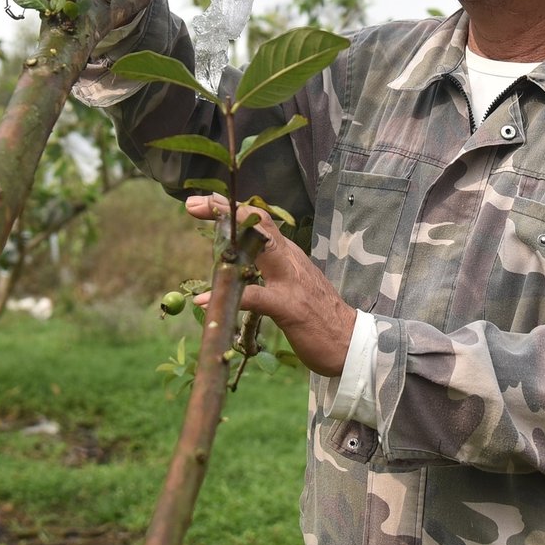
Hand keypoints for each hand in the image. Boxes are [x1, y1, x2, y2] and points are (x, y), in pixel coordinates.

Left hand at [186, 193, 356, 376]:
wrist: (350, 343)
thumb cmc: (319, 317)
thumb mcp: (293, 285)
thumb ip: (271, 271)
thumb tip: (241, 266)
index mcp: (288, 255)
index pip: (260, 222)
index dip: (233, 208)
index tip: (204, 201)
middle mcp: (289, 260)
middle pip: (257, 223)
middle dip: (225, 210)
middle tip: (193, 203)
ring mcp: (290, 281)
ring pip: (260, 246)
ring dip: (228, 235)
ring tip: (200, 226)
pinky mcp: (289, 308)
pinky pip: (255, 297)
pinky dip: (228, 295)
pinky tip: (204, 300)